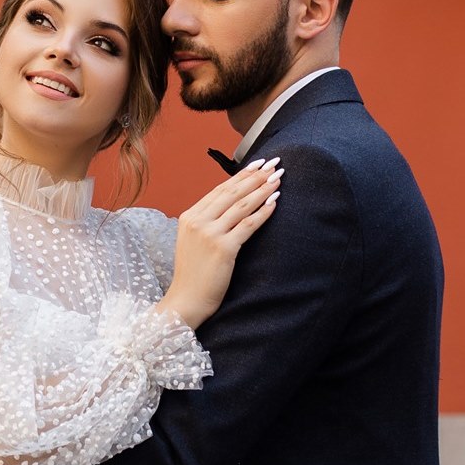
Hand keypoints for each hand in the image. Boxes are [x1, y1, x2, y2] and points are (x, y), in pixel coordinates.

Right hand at [163, 158, 281, 329]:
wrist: (186, 300)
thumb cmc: (193, 274)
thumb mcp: (192, 240)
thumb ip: (206, 222)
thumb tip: (230, 205)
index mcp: (189, 216)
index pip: (220, 190)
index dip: (241, 175)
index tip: (258, 164)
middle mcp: (198, 220)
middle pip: (232, 192)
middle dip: (255, 176)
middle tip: (274, 164)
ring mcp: (209, 234)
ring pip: (241, 205)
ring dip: (262, 189)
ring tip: (278, 179)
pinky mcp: (223, 248)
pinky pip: (248, 225)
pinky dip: (263, 212)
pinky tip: (275, 203)